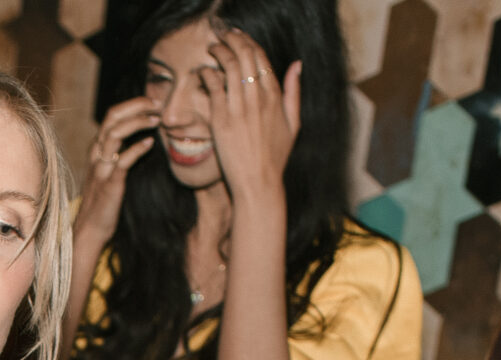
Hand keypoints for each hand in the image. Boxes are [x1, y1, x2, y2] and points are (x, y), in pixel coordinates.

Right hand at [73, 96, 158, 249]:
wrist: (90, 229)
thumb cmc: (104, 201)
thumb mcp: (110, 172)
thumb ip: (120, 154)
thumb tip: (143, 140)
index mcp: (98, 149)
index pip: (112, 115)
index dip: (133, 105)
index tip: (152, 104)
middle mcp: (97, 154)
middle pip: (112, 117)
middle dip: (136, 106)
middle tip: (157, 104)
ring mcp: (102, 168)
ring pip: (114, 134)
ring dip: (137, 122)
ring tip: (156, 120)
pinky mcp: (109, 184)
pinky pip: (122, 161)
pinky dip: (137, 149)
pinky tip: (150, 143)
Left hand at [201, 27, 300, 211]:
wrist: (258, 183)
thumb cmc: (275, 157)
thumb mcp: (293, 124)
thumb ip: (293, 92)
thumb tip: (297, 64)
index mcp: (275, 97)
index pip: (261, 58)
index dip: (249, 43)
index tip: (240, 37)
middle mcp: (258, 98)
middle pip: (245, 55)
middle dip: (233, 39)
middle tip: (224, 35)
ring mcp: (239, 108)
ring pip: (228, 66)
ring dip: (219, 50)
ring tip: (213, 47)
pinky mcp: (221, 119)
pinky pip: (213, 86)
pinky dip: (207, 73)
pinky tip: (204, 71)